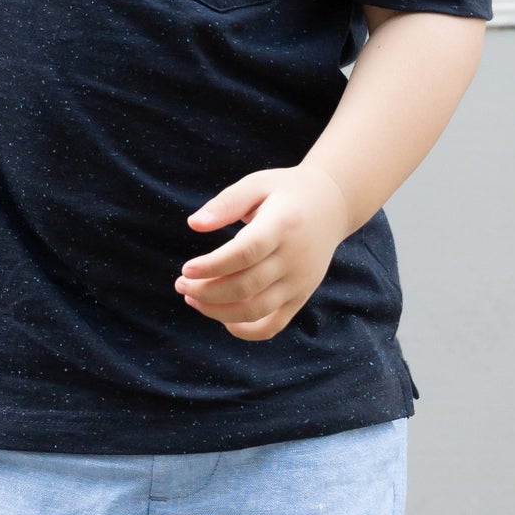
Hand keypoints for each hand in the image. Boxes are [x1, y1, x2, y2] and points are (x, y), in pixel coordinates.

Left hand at [176, 165, 351, 340]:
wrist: (332, 205)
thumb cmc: (286, 192)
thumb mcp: (257, 184)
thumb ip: (226, 203)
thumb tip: (194, 224)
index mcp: (283, 226)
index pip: (245, 253)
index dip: (213, 266)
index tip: (185, 269)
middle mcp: (295, 258)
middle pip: (246, 286)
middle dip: (206, 291)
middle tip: (181, 284)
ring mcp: (300, 282)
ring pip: (255, 310)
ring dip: (217, 311)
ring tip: (193, 298)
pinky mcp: (301, 297)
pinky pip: (272, 326)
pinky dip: (245, 330)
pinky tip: (223, 318)